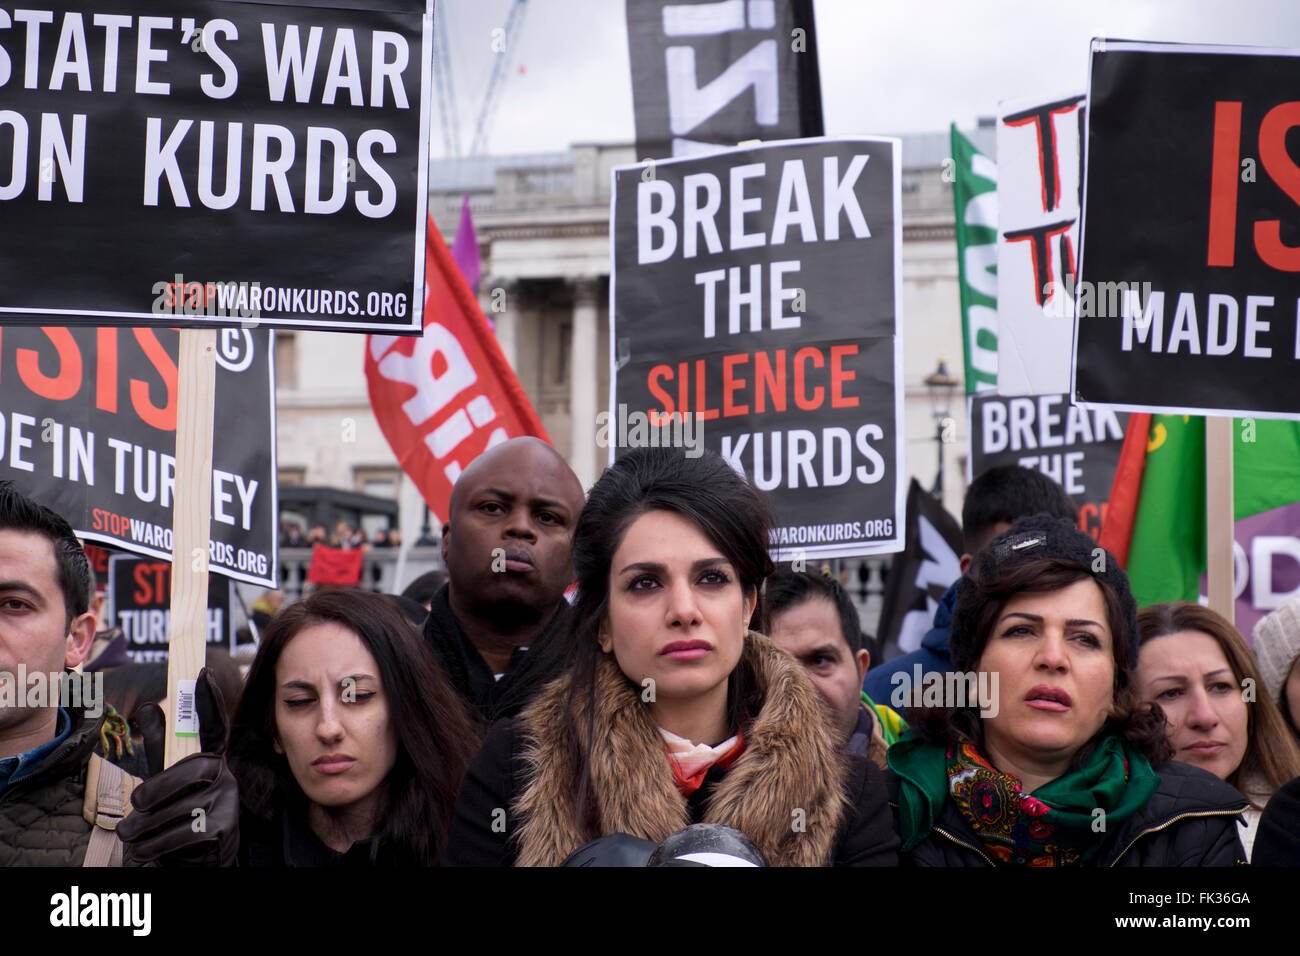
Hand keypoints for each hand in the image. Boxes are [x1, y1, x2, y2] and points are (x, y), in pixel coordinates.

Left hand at [117, 667, 239, 865]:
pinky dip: (153, 845)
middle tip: (135, 806)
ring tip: (134, 836)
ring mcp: (228, 803)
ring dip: (146, 826)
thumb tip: (151, 707)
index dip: (210, 701)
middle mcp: (226, 777)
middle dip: (156, 790)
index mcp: (211, 762)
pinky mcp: (223, 830)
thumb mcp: (164, 787)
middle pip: (192, 769)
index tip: (201, 672)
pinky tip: (147, 850)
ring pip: (179, 806)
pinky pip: (179, 832)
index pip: (215, 727)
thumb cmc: (174, 824)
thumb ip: (159, 752)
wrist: (194, 867)